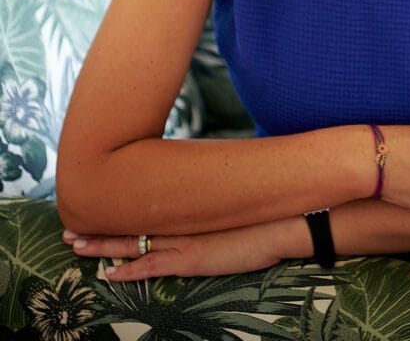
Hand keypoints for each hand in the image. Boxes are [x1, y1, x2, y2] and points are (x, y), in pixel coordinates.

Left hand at [62, 218, 301, 280]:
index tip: (94, 205)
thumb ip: (208, 200)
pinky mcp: (193, 258)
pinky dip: (130, 270)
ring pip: (133, 241)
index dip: (116, 210)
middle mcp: (180, 220)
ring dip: (102, 245)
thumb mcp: (229, 203)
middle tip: (68, 227)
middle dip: (97, 228)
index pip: (143, 207)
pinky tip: (110, 275)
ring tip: (75, 244)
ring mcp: (184, 239)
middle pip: (129, 222)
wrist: (282, 220)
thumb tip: (196, 194)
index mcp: (187, 207)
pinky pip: (153, 265)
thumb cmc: (261, 211)